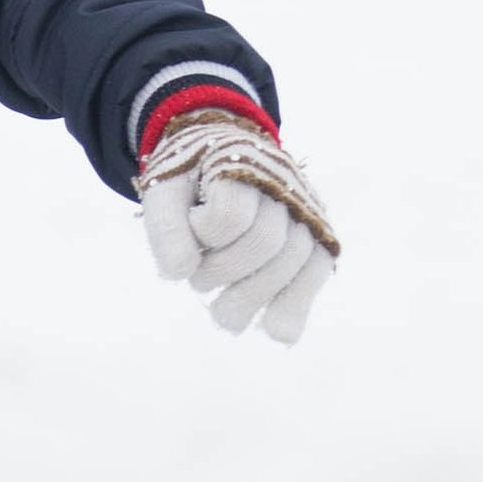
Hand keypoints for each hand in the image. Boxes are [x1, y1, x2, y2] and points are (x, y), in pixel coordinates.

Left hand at [138, 110, 337, 345]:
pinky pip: (315, 271)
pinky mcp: (317, 234)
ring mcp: (304, 209)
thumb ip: (165, 226)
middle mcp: (282, 182)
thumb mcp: (165, 187)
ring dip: (255, 296)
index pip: (230, 214)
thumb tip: (180, 273)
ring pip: (293, 259)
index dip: (204, 235)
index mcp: (240, 161)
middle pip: (264, 241)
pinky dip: (296, 305)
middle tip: (199, 285)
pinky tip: (278, 332)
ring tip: (223, 316)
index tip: (191, 231)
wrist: (225, 149)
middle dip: (225, 272)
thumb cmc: (191, 176)